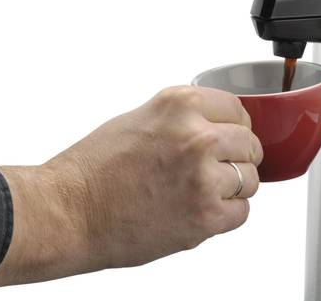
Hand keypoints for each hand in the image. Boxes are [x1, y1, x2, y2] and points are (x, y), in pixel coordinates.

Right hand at [0, 85, 262, 288]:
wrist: (69, 211)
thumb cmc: (94, 169)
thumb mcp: (141, 119)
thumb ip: (183, 118)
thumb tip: (215, 125)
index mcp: (180, 104)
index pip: (238, 109)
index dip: (234, 126)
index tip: (231, 136)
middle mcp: (196, 136)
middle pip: (250, 144)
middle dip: (238, 157)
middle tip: (218, 168)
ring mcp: (203, 176)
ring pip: (251, 179)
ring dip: (233, 188)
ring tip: (202, 192)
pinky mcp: (205, 215)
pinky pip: (241, 212)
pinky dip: (225, 215)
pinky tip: (199, 210)